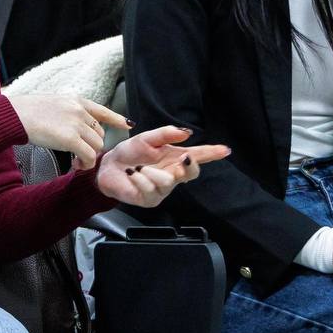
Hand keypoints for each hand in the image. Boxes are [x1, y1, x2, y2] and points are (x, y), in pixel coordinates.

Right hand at [6, 94, 129, 169]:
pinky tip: (77, 165)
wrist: (14, 115)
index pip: (102, 110)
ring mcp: (76, 123)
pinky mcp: (70, 138)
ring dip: (89, 156)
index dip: (116, 119)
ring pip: (96, 145)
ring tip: (77, 162)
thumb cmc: (26, 112)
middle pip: (99, 133)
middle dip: (93, 145)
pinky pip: (88, 155)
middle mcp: (79, 110)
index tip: (127, 124)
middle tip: (80, 156)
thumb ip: (66, 112)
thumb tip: (73, 126)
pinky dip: (85, 163)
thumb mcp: (51, 104)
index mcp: (75, 100)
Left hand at [95, 125, 229, 207]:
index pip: (197, 156)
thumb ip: (165, 135)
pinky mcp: (149, 200)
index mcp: (174, 159)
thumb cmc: (129, 154)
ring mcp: (162, 189)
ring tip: (139, 167)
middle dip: (189, 166)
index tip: (225, 150)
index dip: (212, 153)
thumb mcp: (146, 139)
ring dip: (153, 173)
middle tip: (184, 158)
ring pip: (168, 182)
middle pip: (191, 173)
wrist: (107, 167)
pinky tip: (132, 175)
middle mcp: (172, 175)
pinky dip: (140, 180)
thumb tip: (186, 132)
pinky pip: (150, 190)